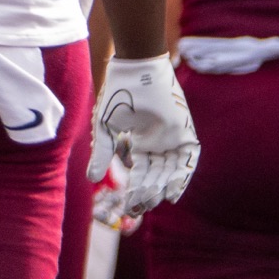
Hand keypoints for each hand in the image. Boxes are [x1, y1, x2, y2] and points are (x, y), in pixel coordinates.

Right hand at [87, 56, 198, 219]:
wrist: (137, 70)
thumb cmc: (119, 95)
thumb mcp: (105, 128)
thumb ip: (102, 154)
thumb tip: (91, 179)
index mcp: (141, 143)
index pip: (140, 173)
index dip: (133, 189)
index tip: (126, 206)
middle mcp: (159, 145)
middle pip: (155, 176)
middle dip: (146, 193)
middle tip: (136, 208)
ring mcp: (173, 141)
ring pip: (170, 172)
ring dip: (161, 188)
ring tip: (150, 202)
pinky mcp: (185, 135)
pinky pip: (187, 162)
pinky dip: (181, 179)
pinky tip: (172, 194)